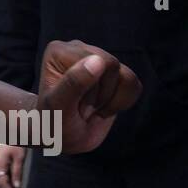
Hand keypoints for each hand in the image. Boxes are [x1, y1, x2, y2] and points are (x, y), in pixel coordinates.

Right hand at [0, 144, 27, 187]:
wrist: (11, 131)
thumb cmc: (16, 143)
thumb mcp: (19, 158)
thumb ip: (17, 173)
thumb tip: (17, 187)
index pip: (3, 184)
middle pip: (1, 183)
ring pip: (2, 179)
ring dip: (11, 187)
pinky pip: (3, 174)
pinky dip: (10, 181)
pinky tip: (17, 184)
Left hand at [35, 40, 140, 154]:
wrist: (63, 138)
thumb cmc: (54, 122)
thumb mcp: (59, 107)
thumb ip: (74, 82)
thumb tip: (98, 60)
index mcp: (59, 51)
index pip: (95, 60)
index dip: (90, 89)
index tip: (71, 102)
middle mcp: (77, 48)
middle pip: (112, 65)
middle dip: (100, 95)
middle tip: (80, 107)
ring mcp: (96, 59)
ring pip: (126, 76)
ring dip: (111, 100)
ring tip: (90, 107)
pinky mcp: (112, 74)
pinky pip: (133, 84)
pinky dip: (122, 102)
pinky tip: (102, 107)